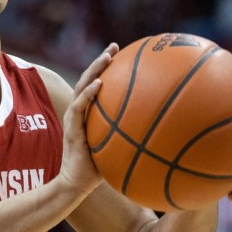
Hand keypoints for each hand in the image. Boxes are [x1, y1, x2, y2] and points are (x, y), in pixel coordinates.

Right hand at [57, 43, 119, 195]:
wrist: (76, 185)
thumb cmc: (97, 170)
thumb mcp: (116, 149)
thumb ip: (130, 138)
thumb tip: (160, 134)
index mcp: (88, 114)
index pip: (95, 85)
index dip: (105, 69)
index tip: (121, 54)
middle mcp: (78, 112)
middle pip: (87, 79)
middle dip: (100, 61)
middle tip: (114, 46)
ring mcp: (73, 118)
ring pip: (81, 86)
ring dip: (94, 69)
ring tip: (107, 57)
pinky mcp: (71, 128)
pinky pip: (79, 106)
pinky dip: (88, 93)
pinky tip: (99, 83)